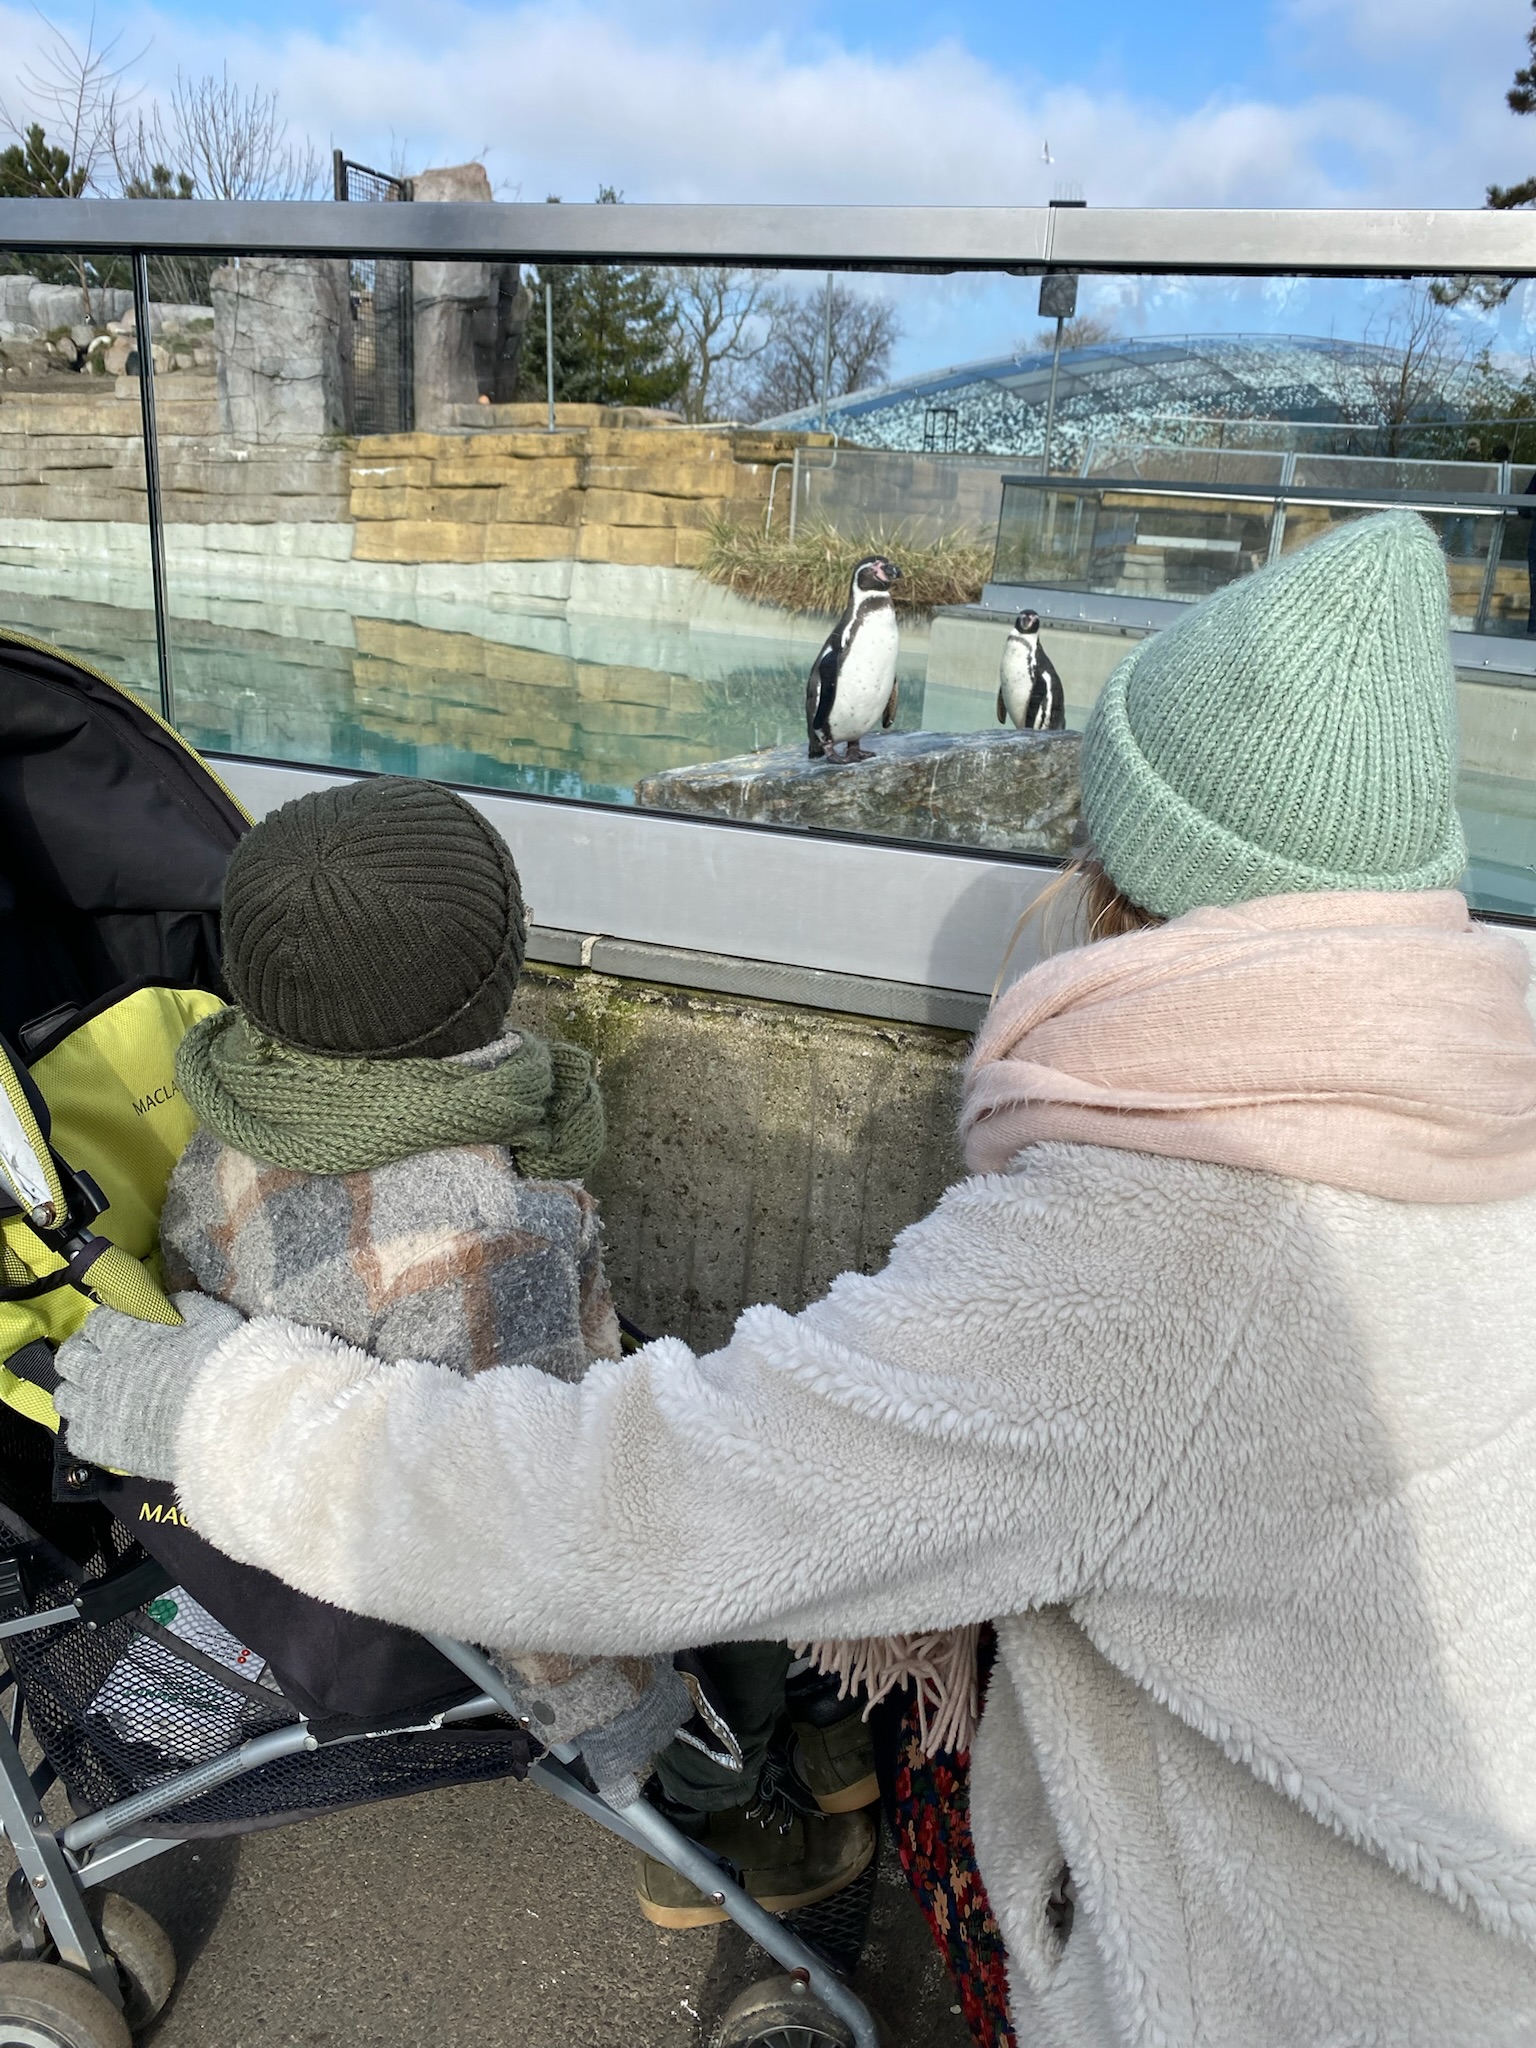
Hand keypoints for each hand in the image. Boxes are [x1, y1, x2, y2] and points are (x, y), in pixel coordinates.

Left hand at [54, 1291, 245, 1483]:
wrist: (221, 1420)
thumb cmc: (218, 1363)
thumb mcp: (208, 1317)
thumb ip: (182, 1305)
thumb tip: (168, 1303)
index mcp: (122, 1335)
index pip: (97, 1322)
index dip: (109, 1325)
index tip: (122, 1330)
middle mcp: (98, 1370)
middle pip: (69, 1357)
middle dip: (83, 1355)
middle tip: (103, 1360)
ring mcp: (94, 1409)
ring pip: (64, 1397)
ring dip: (80, 1393)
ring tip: (101, 1397)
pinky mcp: (98, 1444)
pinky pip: (75, 1435)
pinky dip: (88, 1429)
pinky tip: (109, 1428)